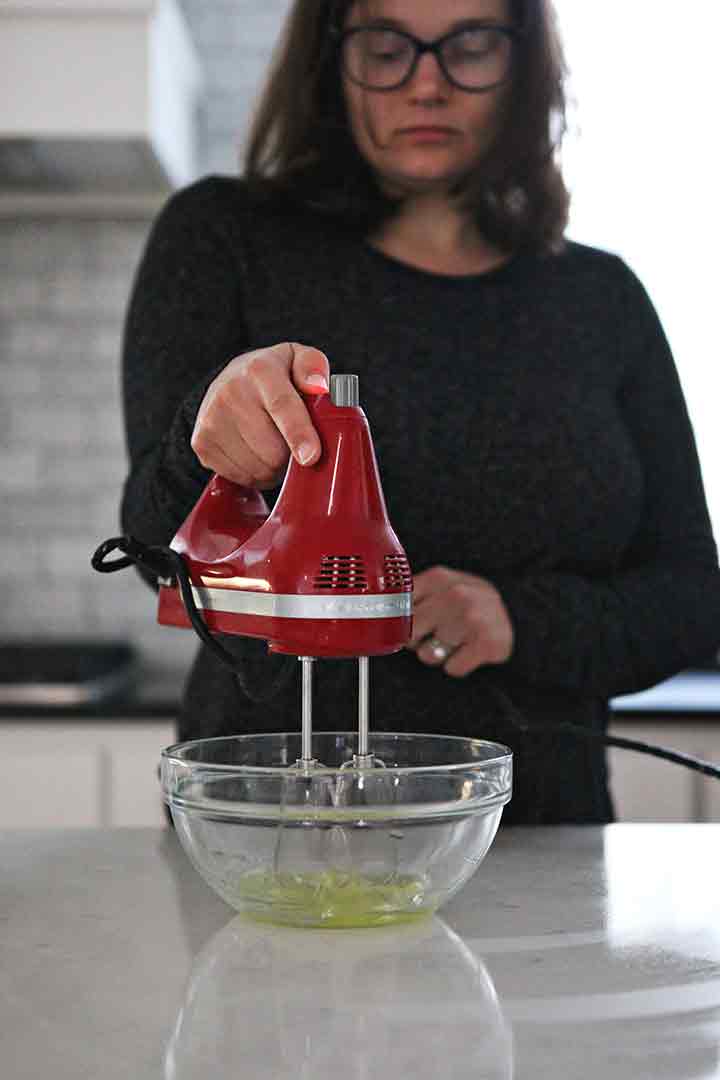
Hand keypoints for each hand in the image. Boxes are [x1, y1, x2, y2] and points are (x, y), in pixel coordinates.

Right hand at [191, 342, 329, 487]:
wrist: (227, 381)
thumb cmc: (272, 376)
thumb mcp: (297, 359)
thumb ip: (314, 367)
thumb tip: (317, 386)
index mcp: (260, 370)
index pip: (281, 405)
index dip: (298, 434)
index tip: (310, 457)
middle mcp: (231, 392)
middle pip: (272, 449)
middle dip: (290, 456)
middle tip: (292, 443)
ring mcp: (212, 420)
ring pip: (258, 468)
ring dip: (274, 467)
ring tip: (272, 445)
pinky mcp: (202, 444)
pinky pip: (241, 476)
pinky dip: (254, 474)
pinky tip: (255, 453)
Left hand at [408, 566, 513, 676]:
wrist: (521, 615)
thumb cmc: (472, 606)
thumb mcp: (445, 588)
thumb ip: (416, 596)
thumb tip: (382, 618)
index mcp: (439, 578)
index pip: (398, 607)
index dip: (400, 623)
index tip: (410, 626)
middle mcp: (455, 595)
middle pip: (410, 634)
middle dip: (417, 641)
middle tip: (435, 635)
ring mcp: (471, 619)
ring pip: (428, 654)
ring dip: (439, 655)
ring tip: (456, 642)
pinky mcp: (486, 644)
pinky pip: (452, 668)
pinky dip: (459, 665)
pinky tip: (469, 652)